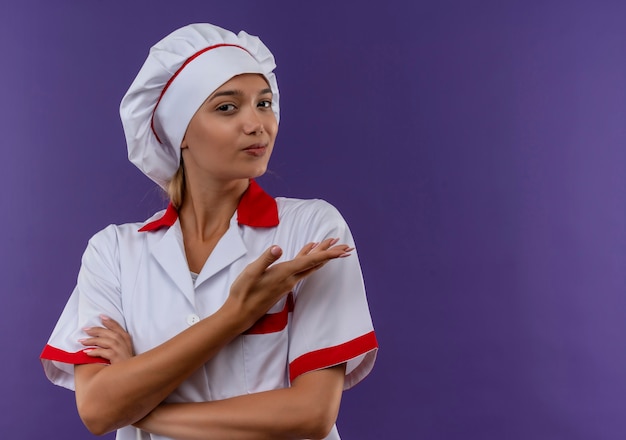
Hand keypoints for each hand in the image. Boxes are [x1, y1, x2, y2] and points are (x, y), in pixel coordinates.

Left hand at [79, 315, 134, 363]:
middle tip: (85, 329)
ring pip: (106, 341)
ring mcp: (121, 350)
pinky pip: (104, 352)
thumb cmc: (124, 363)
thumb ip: (115, 342)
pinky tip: (87, 352)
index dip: (109, 321)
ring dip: (93, 340)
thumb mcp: (123, 350)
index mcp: (126, 339)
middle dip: (96, 330)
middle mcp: (124, 343)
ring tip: (82, 341)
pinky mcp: (117, 358)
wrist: (130, 375)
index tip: (101, 316)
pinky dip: (95, 351)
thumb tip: (100, 337)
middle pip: (110, 332)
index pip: (118, 327)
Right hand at [227, 237, 352, 325]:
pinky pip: (300, 269)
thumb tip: (278, 248)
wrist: (240, 313)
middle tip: (346, 245)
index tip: (343, 249)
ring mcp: (287, 282)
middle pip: (315, 263)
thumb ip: (266, 259)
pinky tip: (307, 254)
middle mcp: (290, 278)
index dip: (327, 254)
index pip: (310, 261)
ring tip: (330, 244)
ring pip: (309, 266)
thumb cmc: (243, 292)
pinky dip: (307, 258)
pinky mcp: (282, 284)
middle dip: (330, 253)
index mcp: (284, 272)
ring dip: (320, 255)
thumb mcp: (251, 272)